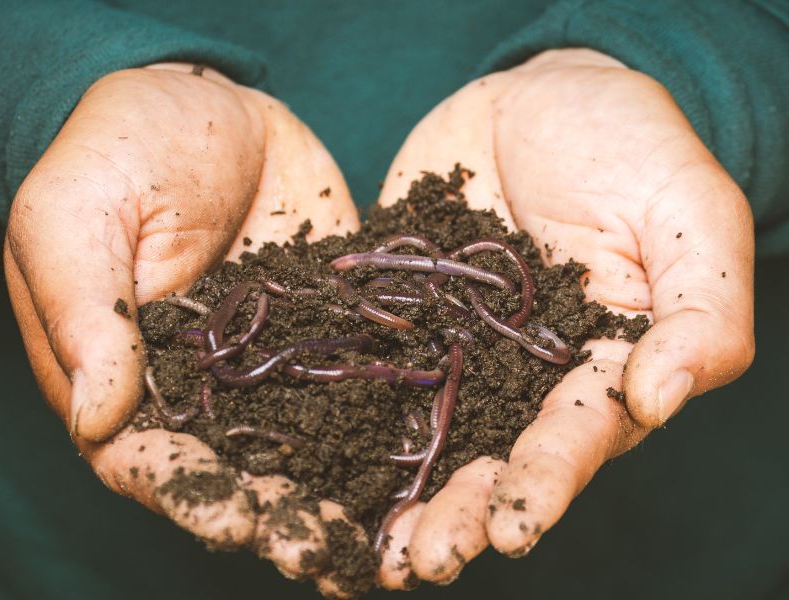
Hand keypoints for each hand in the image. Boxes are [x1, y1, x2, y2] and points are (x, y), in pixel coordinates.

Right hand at [4, 63, 365, 594]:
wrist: (209, 103)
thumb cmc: (118, 149)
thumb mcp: (76, 215)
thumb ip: (86, 313)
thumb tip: (100, 416)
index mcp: (132, 375)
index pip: (154, 458)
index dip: (194, 496)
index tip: (238, 521)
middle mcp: (208, 385)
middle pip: (242, 469)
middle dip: (283, 515)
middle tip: (330, 556)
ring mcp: (277, 360)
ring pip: (309, 439)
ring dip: (344, 490)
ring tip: (390, 536)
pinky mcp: (331, 325)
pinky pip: (361, 375)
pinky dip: (390, 417)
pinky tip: (430, 451)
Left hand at [374, 49, 754, 585]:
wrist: (537, 97)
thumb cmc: (629, 146)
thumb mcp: (688, 214)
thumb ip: (700, 309)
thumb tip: (660, 397)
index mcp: (600, 365)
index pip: (577, 436)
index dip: (546, 482)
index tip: (512, 527)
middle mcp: (524, 376)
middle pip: (493, 456)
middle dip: (461, 512)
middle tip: (422, 560)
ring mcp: (456, 350)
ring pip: (427, 433)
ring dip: (398, 492)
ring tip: (367, 548)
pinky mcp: (401, 317)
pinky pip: (370, 367)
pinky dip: (340, 413)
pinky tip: (307, 456)